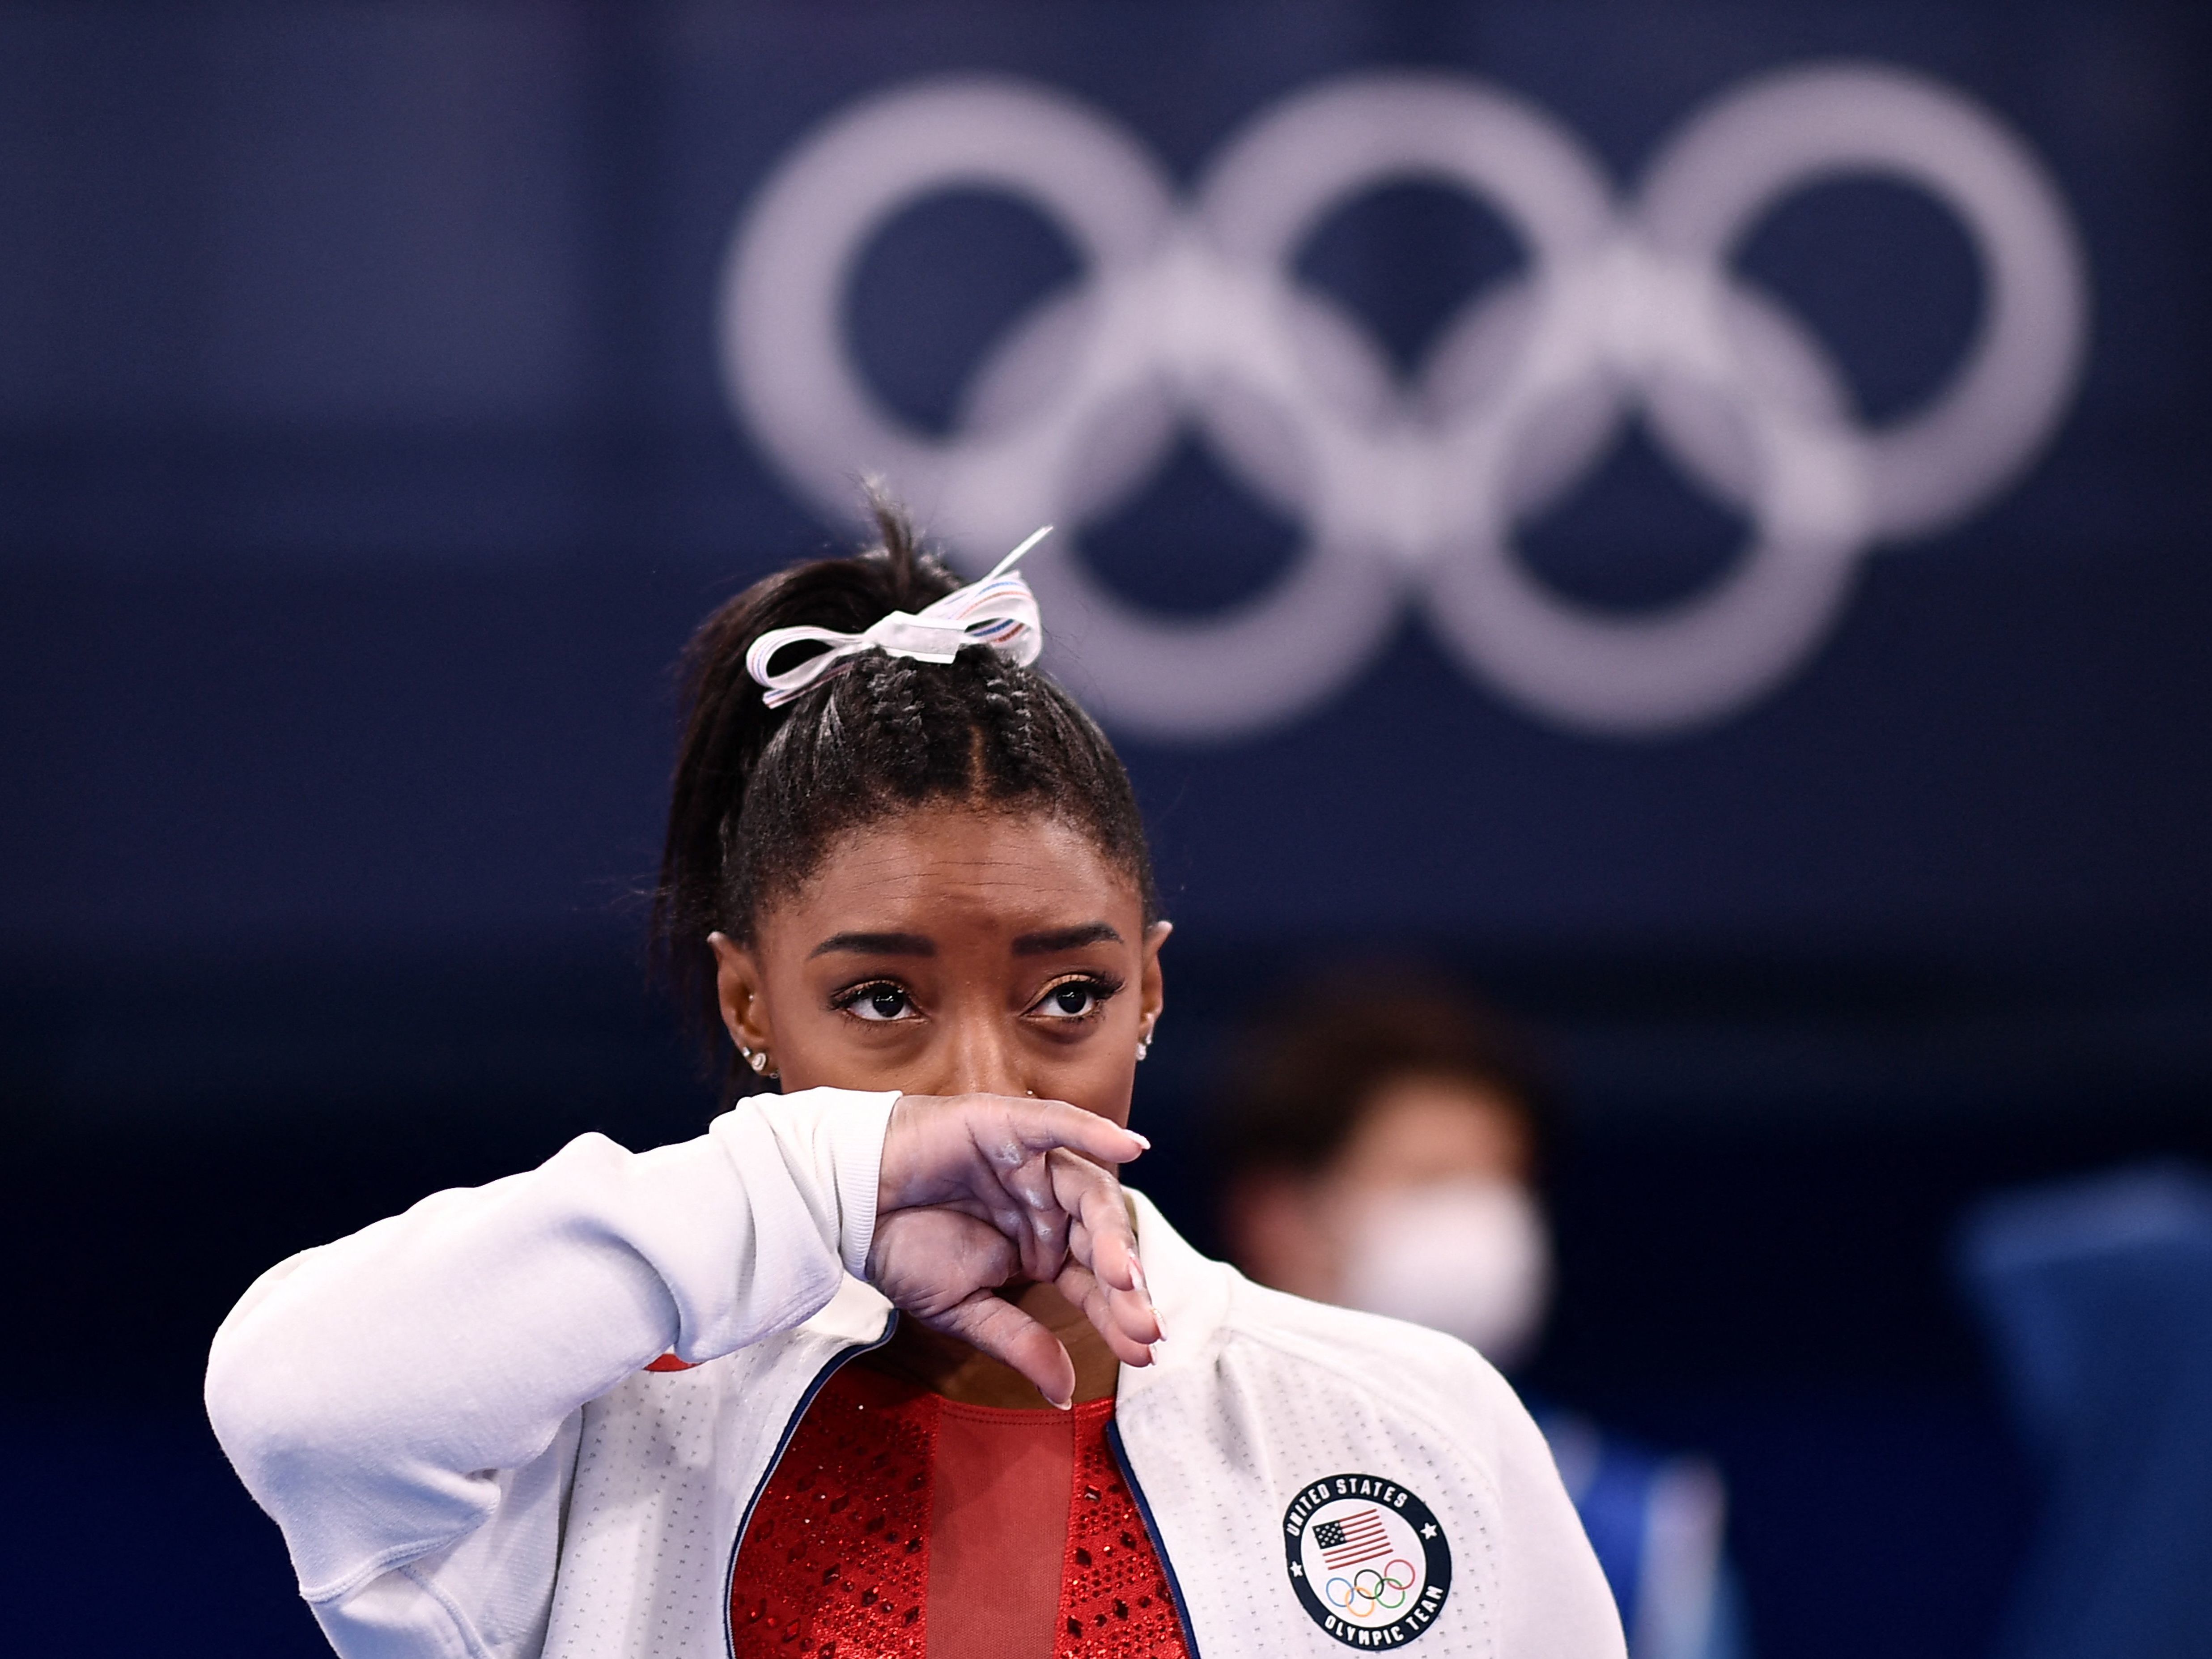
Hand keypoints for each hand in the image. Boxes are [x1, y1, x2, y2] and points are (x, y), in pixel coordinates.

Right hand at [867, 1094, 1161, 1406]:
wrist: (847, 1208)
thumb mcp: (966, 1309)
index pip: (1093, 1281)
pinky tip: (1130, 1146)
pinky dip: (1094, 1131)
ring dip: (1112, 1233)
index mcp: (1041, 1247)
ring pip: (1088, 1192)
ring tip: (1126, 1274)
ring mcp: (1031, 1165)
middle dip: (1126, 1284)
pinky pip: (1059, 1125)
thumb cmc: (902, 1249)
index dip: (1119, 1314)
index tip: (1143, 1351)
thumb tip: (1065, 1392)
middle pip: (1101, 1240)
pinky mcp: (1008, 1127)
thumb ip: (1020, 1341)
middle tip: (1143, 1323)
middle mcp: (1046, 1205)